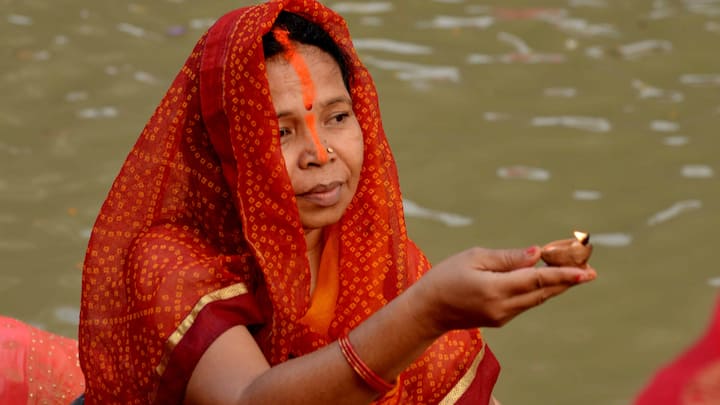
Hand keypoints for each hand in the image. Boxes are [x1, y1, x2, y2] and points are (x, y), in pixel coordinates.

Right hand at [411, 246, 596, 335]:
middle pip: (543, 292)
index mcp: (495, 289)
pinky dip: (540, 289)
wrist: (428, 310)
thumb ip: (507, 258)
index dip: (563, 275)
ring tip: (577, 271)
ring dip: (556, 285)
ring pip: (537, 298)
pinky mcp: (501, 319)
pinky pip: (526, 302)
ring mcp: (503, 316)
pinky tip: (548, 279)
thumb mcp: (474, 258)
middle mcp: (503, 306)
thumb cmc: (446, 276)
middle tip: (591, 268)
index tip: (586, 271)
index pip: (536, 280)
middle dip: (568, 280)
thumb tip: (537, 255)